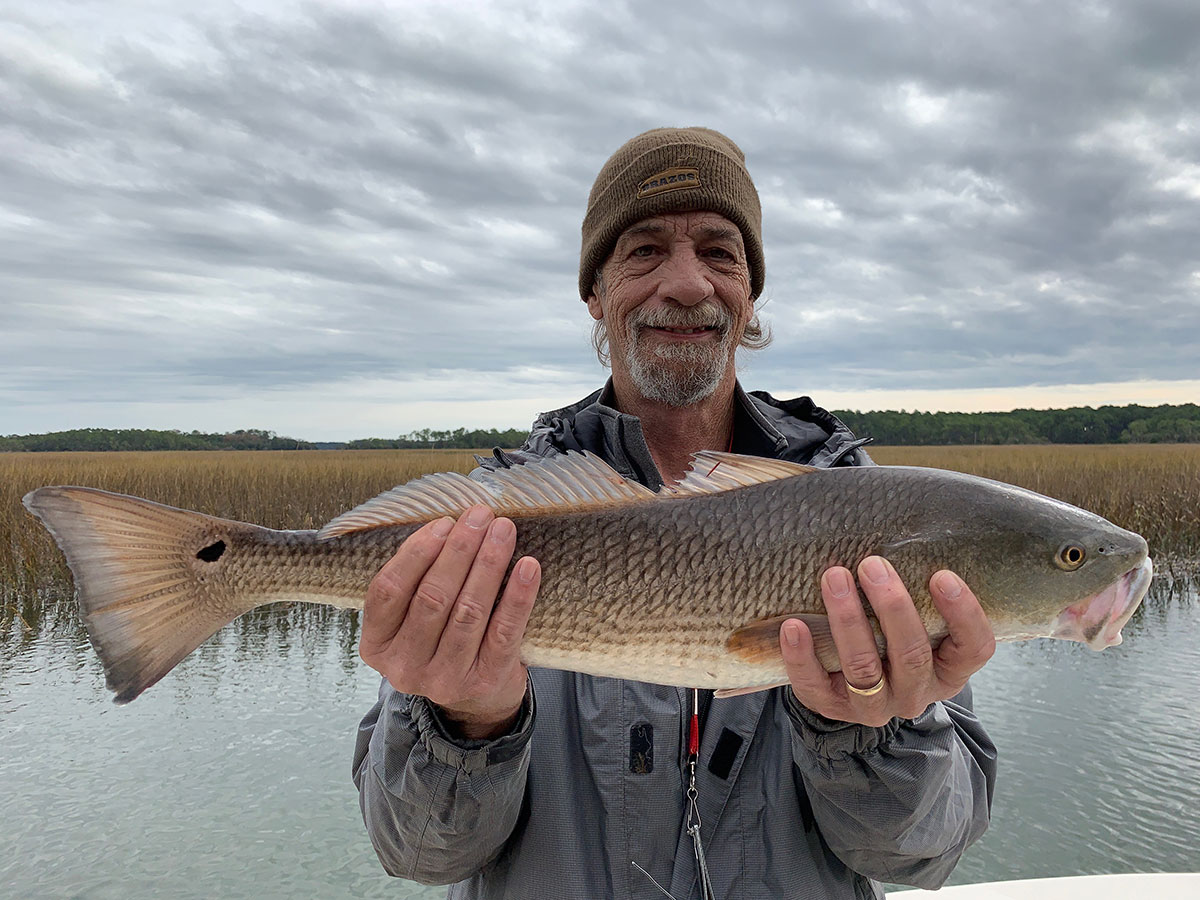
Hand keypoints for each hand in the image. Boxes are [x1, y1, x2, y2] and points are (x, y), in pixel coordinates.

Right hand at [359, 505, 540, 739]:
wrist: (476, 700)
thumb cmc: (442, 640)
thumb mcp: (413, 619)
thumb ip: (419, 579)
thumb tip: (450, 525)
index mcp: (377, 644)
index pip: (387, 590)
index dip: (416, 553)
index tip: (444, 522)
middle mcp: (405, 665)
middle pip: (432, 597)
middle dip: (459, 550)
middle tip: (480, 516)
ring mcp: (445, 678)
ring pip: (468, 611)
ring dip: (488, 564)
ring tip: (503, 531)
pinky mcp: (485, 680)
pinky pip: (504, 631)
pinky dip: (517, 596)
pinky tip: (527, 567)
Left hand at [780, 556, 994, 726]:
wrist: (847, 685)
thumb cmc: (889, 636)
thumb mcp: (916, 620)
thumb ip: (917, 587)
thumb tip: (903, 525)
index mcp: (948, 670)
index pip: (974, 649)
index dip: (964, 615)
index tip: (942, 575)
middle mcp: (915, 692)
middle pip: (912, 655)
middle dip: (892, 607)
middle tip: (872, 565)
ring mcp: (873, 705)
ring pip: (864, 669)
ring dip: (848, 621)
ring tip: (834, 578)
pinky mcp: (831, 707)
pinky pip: (815, 685)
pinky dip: (802, 655)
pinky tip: (794, 625)